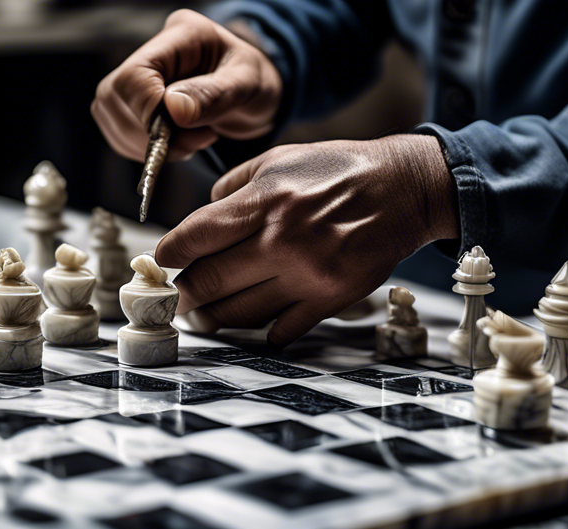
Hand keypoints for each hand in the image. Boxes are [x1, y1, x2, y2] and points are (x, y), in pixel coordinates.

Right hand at [91, 9, 282, 161]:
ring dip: (146, 144)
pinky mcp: (131, 104)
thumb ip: (214, 95)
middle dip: (149, 132)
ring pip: (110, 116)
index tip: (182, 133)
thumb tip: (173, 110)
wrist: (253, 95)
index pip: (135, 75)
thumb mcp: (248, 85)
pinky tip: (177, 145)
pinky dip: (144, 149)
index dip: (148, 111)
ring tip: (191, 142)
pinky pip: (118, 132)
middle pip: (114, 96)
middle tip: (194, 142)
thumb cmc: (256, 83)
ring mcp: (136, 78)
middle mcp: (150, 52)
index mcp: (180, 36)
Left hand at [155, 135, 457, 346]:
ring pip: (238, 313)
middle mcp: (282, 240)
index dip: (169, 253)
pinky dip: (260, 329)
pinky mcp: (330, 300)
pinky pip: (279, 329)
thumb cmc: (338, 171)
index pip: (194, 237)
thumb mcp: (279, 159)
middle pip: (208, 282)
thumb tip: (200, 221)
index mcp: (265, 200)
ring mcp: (307, 276)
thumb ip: (233, 188)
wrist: (403, 190)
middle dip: (183, 293)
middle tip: (177, 296)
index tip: (164, 260)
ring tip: (204, 313)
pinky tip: (252, 320)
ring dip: (213, 317)